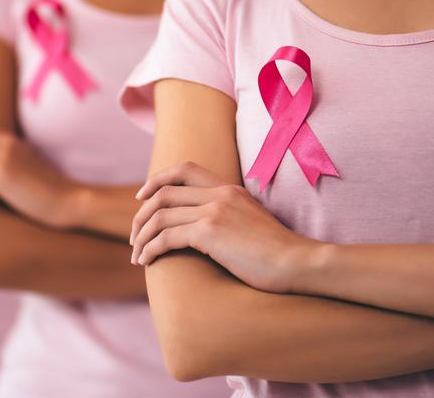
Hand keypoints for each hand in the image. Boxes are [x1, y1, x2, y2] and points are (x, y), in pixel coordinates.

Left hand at [130, 161, 320, 293]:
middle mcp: (219, 194)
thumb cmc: (279, 253)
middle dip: (141, 215)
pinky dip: (150, 249)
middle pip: (163, 192)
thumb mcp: (252, 222)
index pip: (184, 169)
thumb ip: (229, 215)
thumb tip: (204, 228)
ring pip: (159, 215)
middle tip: (134, 236)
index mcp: (229, 188)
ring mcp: (214, 211)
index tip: (142, 198)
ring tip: (137, 255)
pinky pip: (166, 237)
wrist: (299, 263)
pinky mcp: (210, 232)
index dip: (156, 180)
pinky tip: (146, 262)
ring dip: (141, 235)